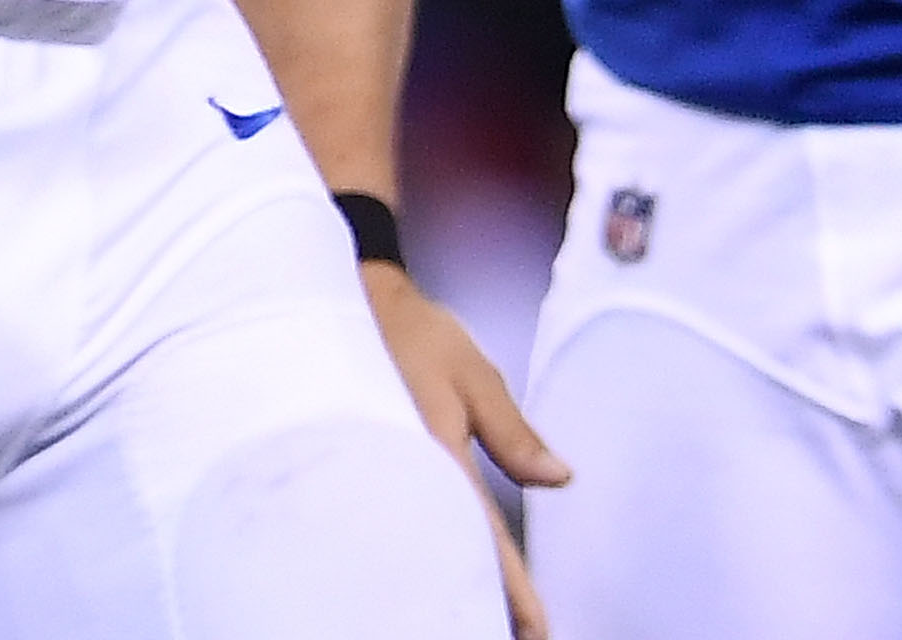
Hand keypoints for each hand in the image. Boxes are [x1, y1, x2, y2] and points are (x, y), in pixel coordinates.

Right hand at [364, 259, 569, 639]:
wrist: (340, 296)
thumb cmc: (412, 331)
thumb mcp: (473, 375)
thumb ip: (513, 433)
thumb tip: (561, 479)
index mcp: (435, 451)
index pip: (481, 536)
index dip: (513, 588)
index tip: (537, 628)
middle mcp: (400, 473)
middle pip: (446, 558)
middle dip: (482, 603)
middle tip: (517, 635)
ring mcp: (373, 474)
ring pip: (418, 550)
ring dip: (450, 584)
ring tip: (485, 618)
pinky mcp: (355, 469)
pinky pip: (391, 526)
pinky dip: (418, 554)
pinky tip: (432, 575)